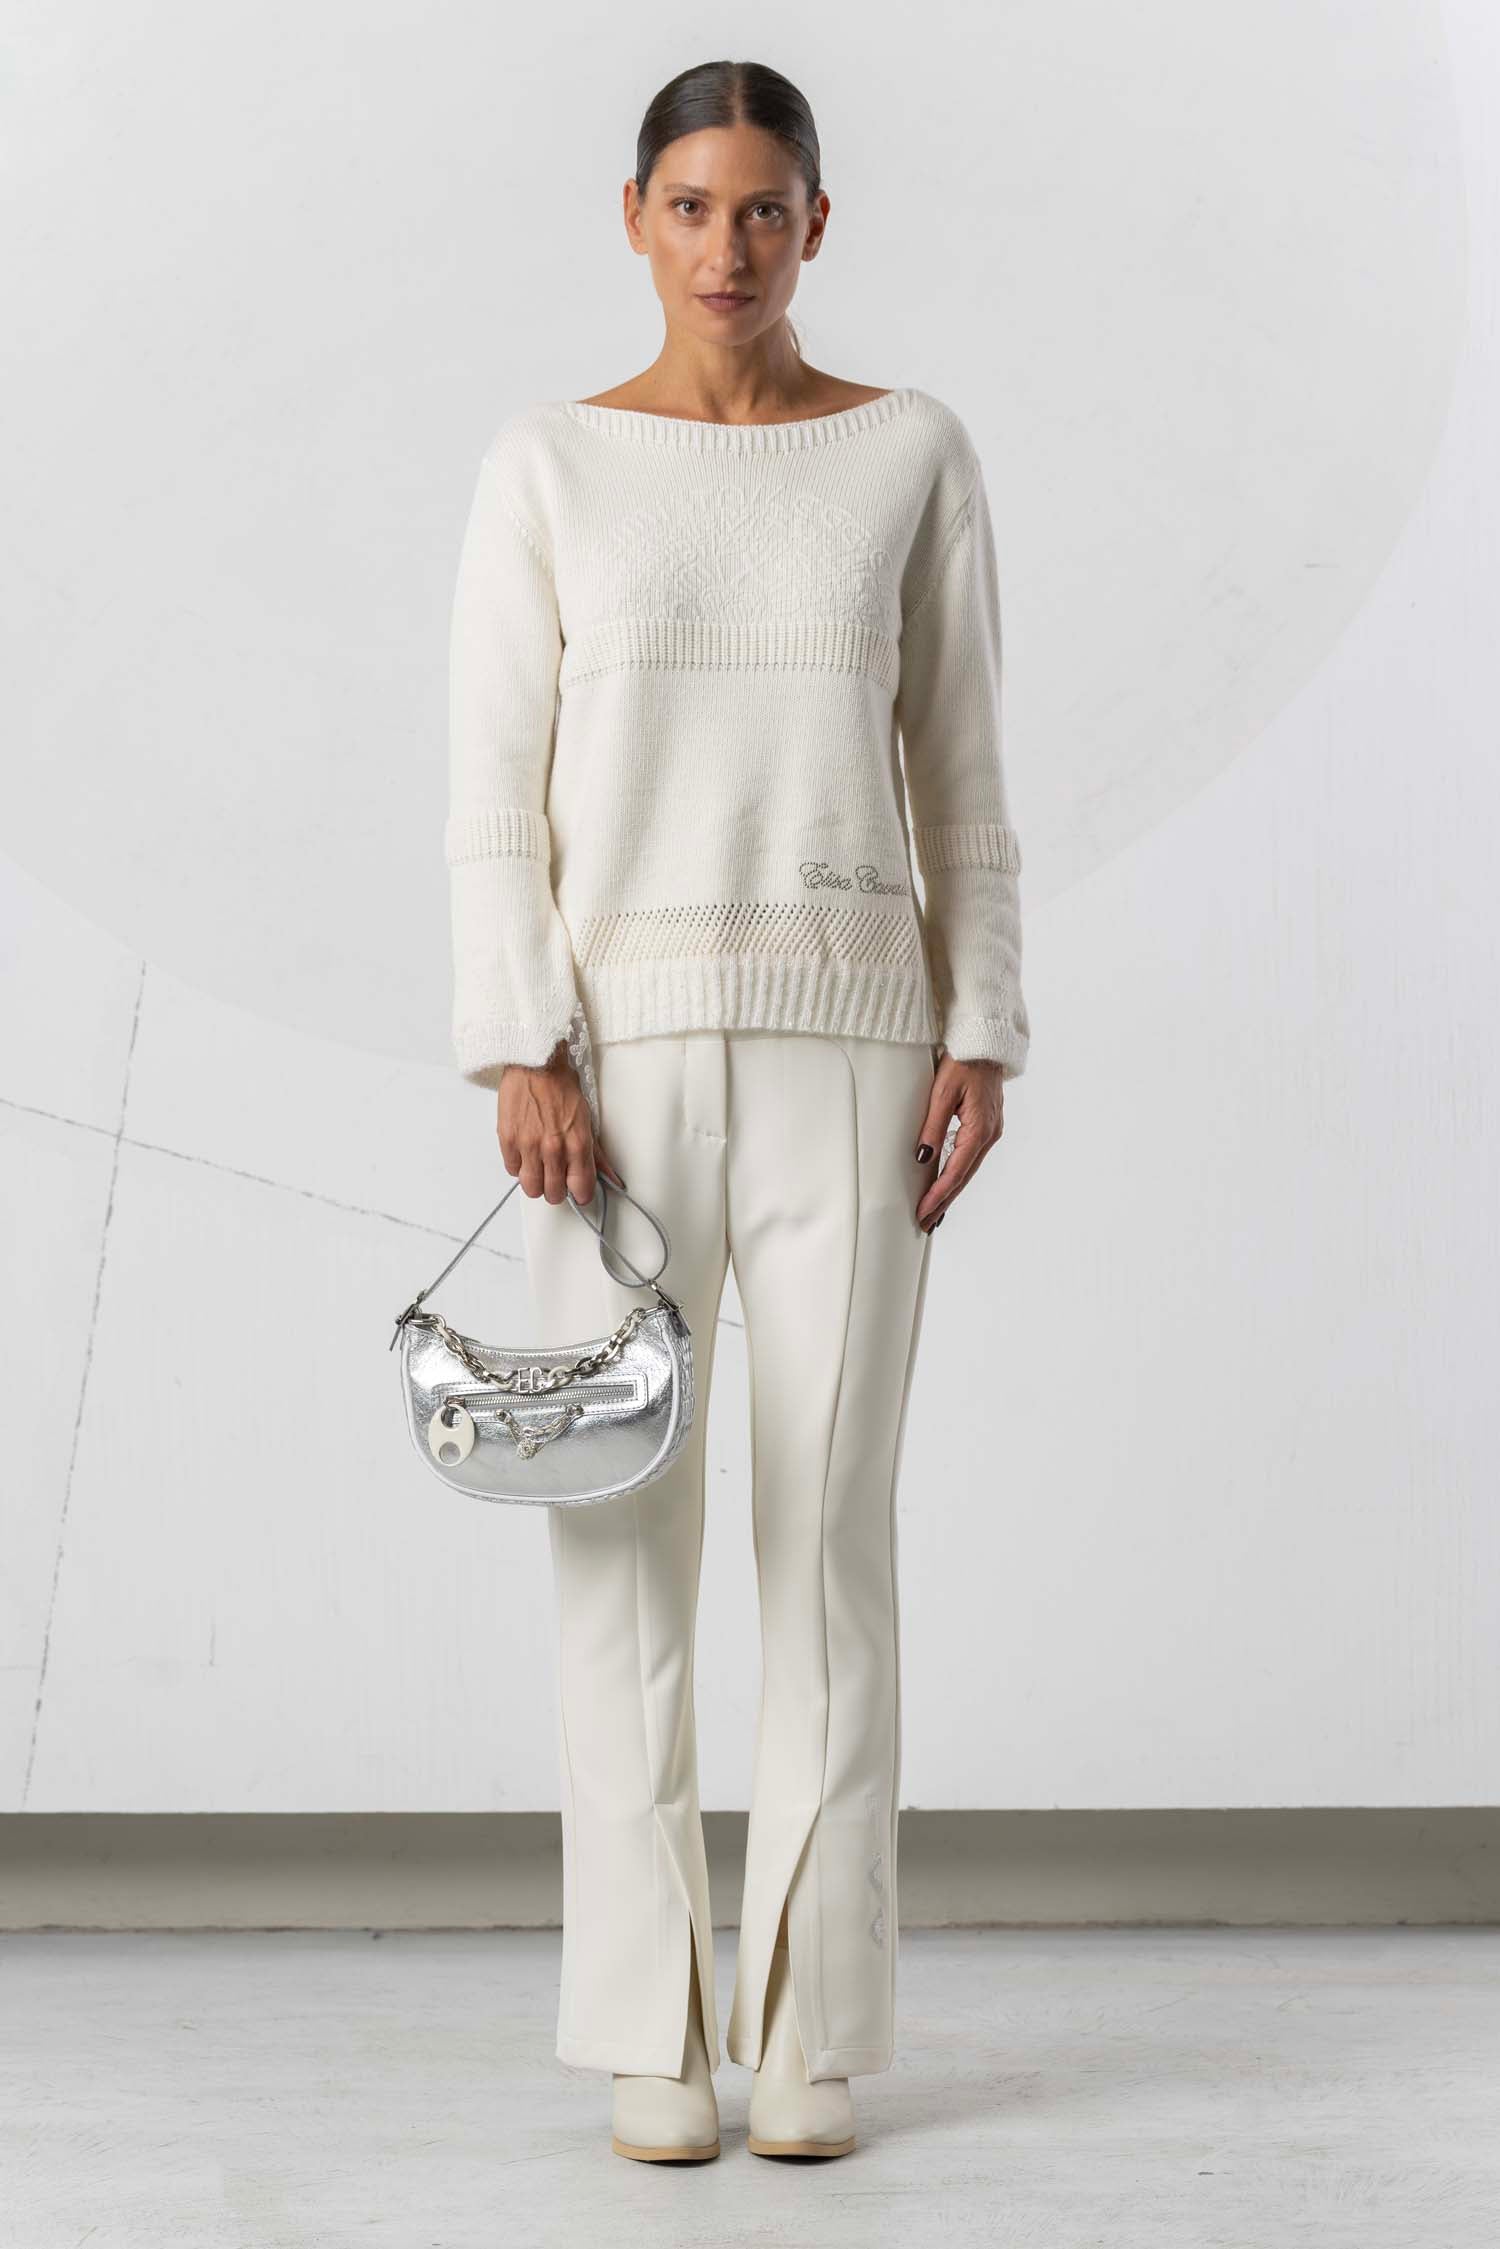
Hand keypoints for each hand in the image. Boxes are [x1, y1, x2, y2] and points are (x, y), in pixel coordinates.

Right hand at [497, 1038, 626, 1207]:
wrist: (535, 1063)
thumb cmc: (560, 1086)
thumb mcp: (586, 1118)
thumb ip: (596, 1152)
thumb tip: (611, 1176)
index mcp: (577, 1144)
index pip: (581, 1188)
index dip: (580, 1194)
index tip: (577, 1191)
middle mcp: (554, 1148)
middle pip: (553, 1194)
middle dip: (556, 1190)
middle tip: (556, 1178)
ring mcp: (529, 1145)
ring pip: (531, 1188)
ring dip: (536, 1182)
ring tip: (538, 1169)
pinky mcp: (508, 1140)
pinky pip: (512, 1169)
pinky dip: (518, 1165)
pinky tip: (525, 1153)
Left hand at [913, 1052, 1005, 1231]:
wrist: (986, 1043)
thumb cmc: (964, 1062)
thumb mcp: (943, 1092)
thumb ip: (933, 1126)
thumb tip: (923, 1158)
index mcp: (980, 1129)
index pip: (956, 1172)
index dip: (938, 1195)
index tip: (924, 1212)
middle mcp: (989, 1134)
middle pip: (964, 1176)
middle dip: (944, 1201)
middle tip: (926, 1222)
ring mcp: (991, 1131)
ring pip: (969, 1169)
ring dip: (951, 1190)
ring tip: (934, 1210)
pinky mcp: (988, 1125)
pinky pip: (972, 1157)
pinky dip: (959, 1174)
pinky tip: (948, 1183)